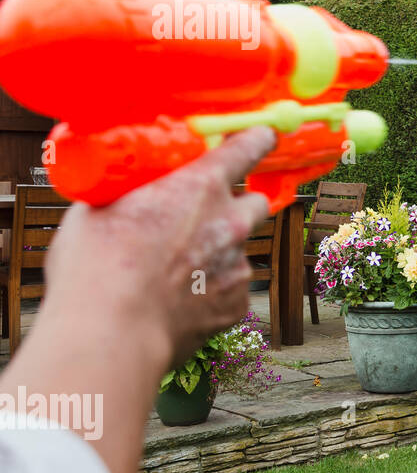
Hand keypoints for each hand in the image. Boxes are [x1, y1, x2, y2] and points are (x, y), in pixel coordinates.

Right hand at [40, 126, 276, 370]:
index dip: (257, 140)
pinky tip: (175, 302)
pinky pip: (229, 290)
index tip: (264, 136)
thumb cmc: (95, 268)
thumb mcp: (100, 208)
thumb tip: (129, 189)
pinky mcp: (236, 304)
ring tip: (170, 274)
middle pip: (255, 202)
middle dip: (236, 206)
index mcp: (199, 186)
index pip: (248, 148)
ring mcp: (237, 265)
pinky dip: (209, 293)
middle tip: (203, 216)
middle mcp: (229, 222)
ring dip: (215, 254)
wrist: (109, 335)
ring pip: (237, 251)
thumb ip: (131, 192)